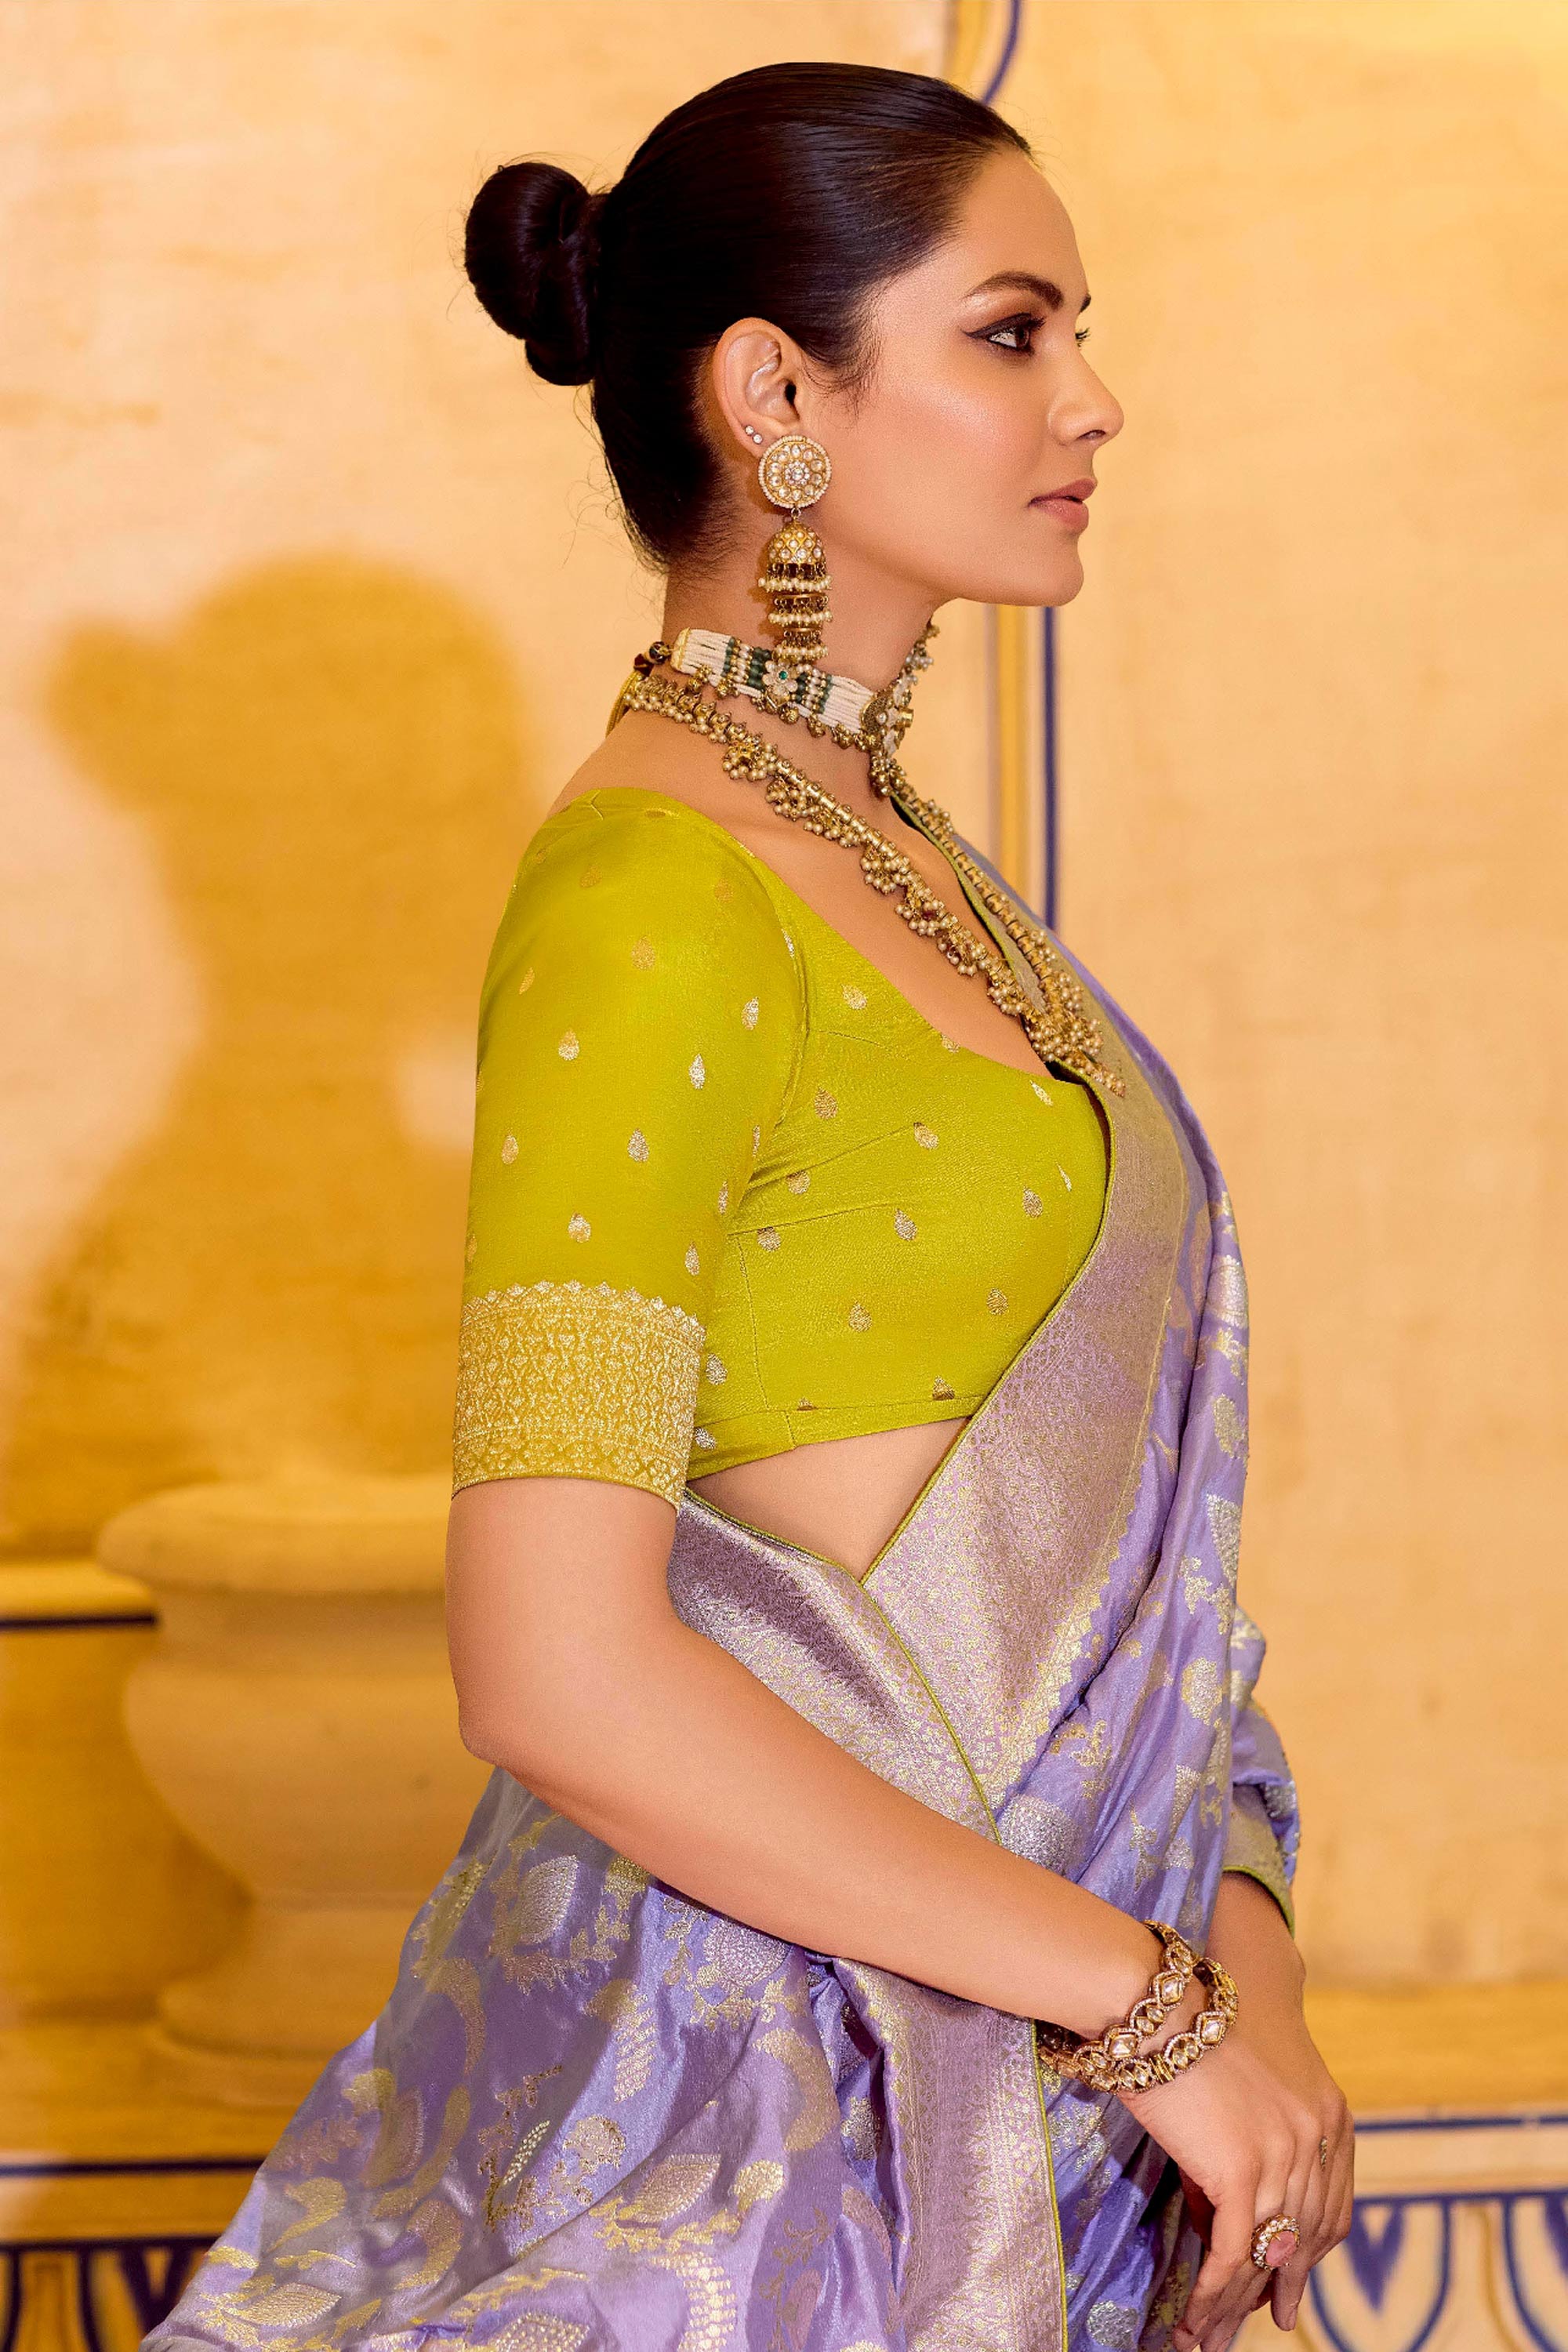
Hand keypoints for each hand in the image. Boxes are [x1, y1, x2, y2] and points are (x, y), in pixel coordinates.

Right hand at [1118, 1880, 1352, 2350]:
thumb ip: (1249, 2152)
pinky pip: (1232, 2250)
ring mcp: (1284, 2153)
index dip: (1309, 2257)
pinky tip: (1194, 2315)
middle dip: (1279, 2289)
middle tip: (1262, 2325)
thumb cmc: (1186, 2034)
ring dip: (1236, 2303)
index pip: (1331, 2208)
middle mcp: (1317, 2136)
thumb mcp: (1241, 2091)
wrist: (1157, 2001)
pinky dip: (1213, 2291)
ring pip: (1267, 2251)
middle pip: (1305, 2237)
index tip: (1286, 2292)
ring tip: (1209, 2334)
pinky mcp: (1243, 2169)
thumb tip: (1223, 2224)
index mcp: (1330, 2113)